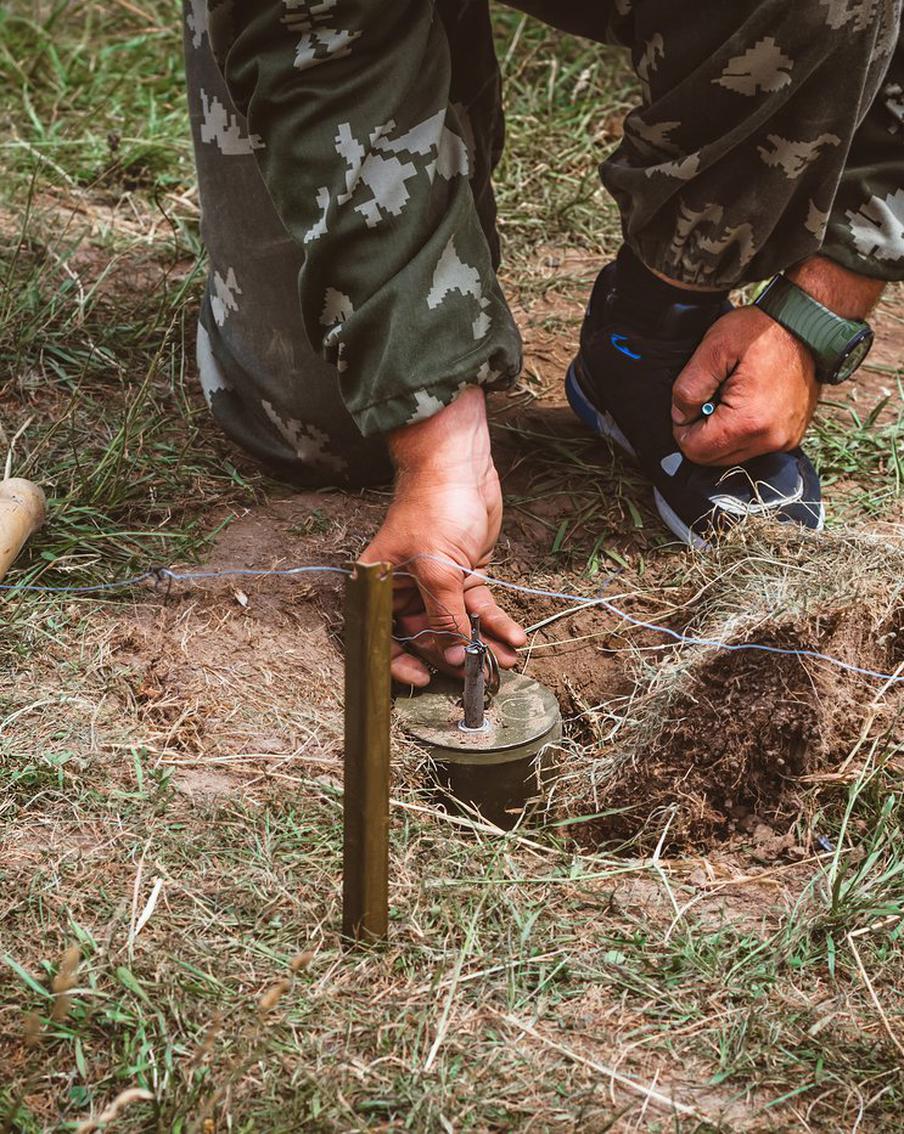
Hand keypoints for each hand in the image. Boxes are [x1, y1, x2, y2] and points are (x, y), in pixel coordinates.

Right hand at [361, 387, 526, 685]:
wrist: (459, 465)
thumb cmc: (433, 508)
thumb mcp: (437, 569)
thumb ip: (445, 616)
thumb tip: (454, 656)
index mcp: (380, 587)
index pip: (385, 637)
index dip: (403, 662)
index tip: (426, 680)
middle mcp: (405, 590)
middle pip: (428, 637)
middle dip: (456, 656)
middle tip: (482, 675)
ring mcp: (438, 584)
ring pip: (459, 626)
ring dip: (483, 644)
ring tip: (507, 662)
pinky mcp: (465, 575)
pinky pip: (479, 608)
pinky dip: (496, 623)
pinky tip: (514, 637)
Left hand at [670, 306, 818, 465]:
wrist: (807, 325)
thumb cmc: (762, 332)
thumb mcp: (714, 348)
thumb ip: (688, 387)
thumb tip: (680, 416)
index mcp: (749, 422)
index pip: (696, 451)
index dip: (682, 428)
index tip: (691, 403)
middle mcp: (770, 440)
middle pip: (713, 459)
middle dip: (702, 433)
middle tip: (710, 397)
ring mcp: (784, 440)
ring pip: (732, 455)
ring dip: (721, 433)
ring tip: (729, 397)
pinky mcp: (791, 436)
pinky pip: (753, 447)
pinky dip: (741, 431)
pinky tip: (746, 402)